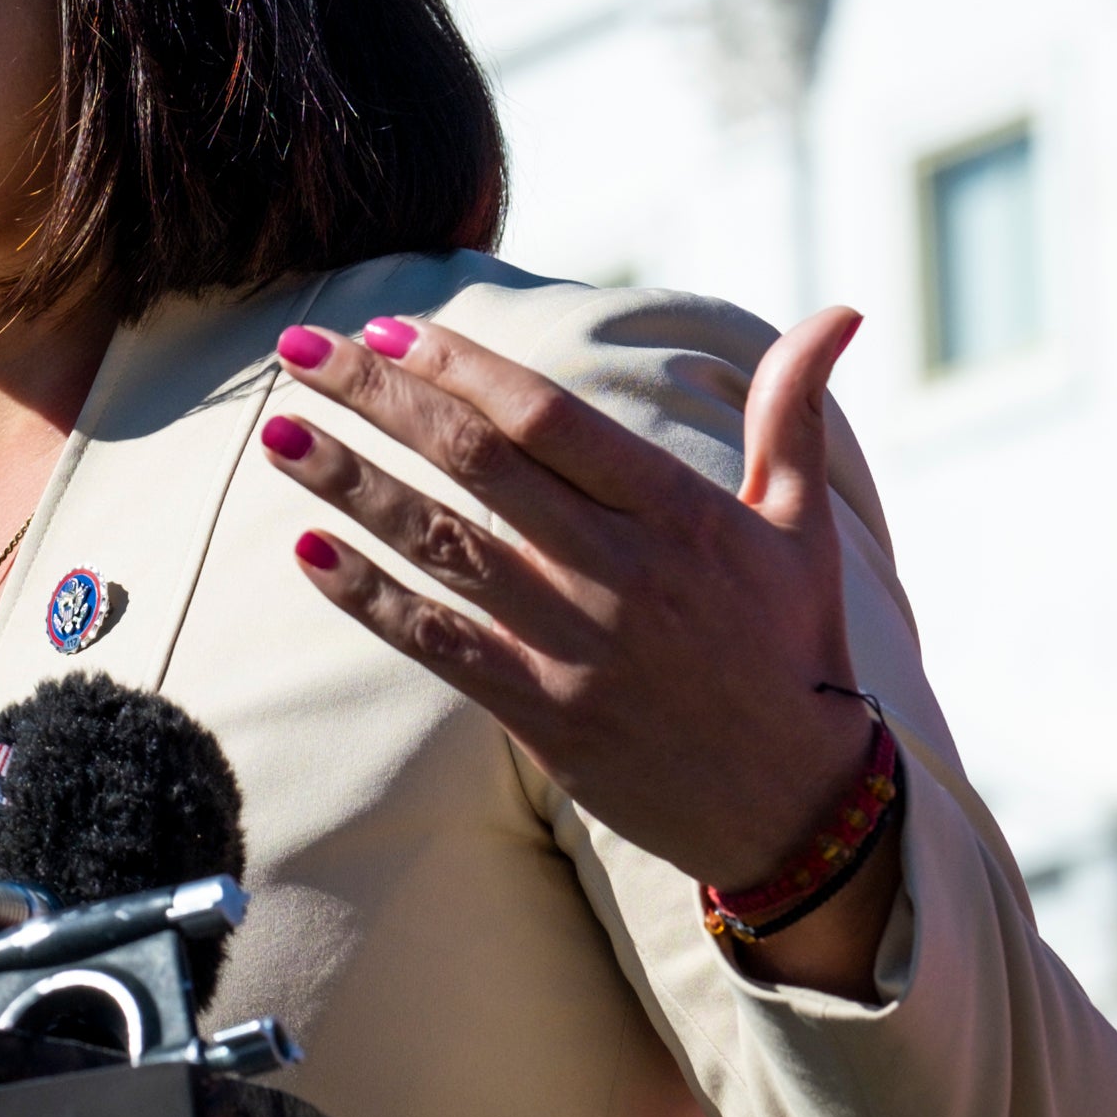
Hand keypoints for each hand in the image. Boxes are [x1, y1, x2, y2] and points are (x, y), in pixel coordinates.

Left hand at [265, 309, 902, 995]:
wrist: (796, 803)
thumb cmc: (795, 647)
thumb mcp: (803, 524)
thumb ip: (794, 412)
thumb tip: (838, 313)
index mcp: (679, 510)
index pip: (545, 416)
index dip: (458, 365)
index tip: (387, 328)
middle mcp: (622, 569)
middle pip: (476, 461)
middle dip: (377, 396)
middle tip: (300, 349)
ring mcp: (578, 644)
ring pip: (443, 545)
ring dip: (352, 484)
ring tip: (279, 433)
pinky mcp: (546, 715)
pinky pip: (441, 644)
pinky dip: (372, 598)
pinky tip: (308, 552)